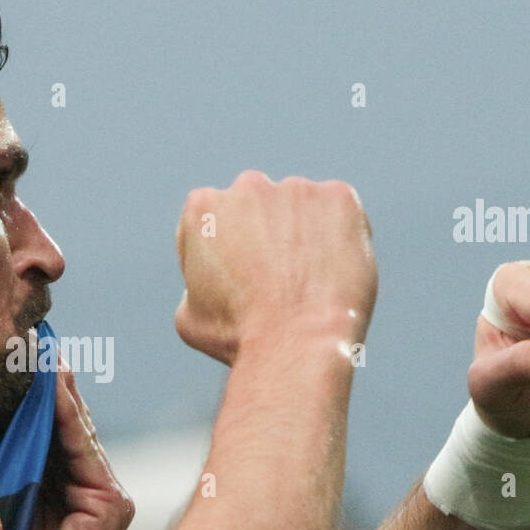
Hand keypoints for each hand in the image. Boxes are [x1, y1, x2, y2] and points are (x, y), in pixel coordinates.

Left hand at [26, 362, 134, 529]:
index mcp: (57, 497)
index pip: (45, 438)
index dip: (33, 402)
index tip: (18, 364)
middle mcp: (84, 495)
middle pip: (63, 430)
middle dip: (47, 388)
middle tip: (32, 344)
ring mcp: (102, 499)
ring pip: (74, 433)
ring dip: (57, 392)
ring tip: (42, 355)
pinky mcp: (110, 505)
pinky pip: (82, 448)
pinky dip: (66, 415)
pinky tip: (52, 385)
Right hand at [173, 171, 376, 363]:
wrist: (296, 343)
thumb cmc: (238, 337)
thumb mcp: (189, 317)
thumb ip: (195, 284)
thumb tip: (208, 284)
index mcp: (203, 208)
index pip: (212, 222)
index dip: (223, 254)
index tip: (237, 282)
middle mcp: (248, 186)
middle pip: (256, 208)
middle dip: (263, 235)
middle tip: (277, 279)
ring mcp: (297, 189)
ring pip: (299, 209)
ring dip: (301, 234)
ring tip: (309, 281)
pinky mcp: (339, 197)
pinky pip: (339, 212)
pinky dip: (339, 235)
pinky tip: (333, 272)